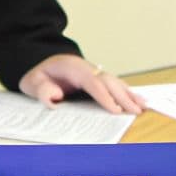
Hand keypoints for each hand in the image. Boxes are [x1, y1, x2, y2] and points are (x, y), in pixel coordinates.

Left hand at [19, 54, 144, 114]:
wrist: (40, 64)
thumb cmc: (39, 77)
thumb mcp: (32, 83)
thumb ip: (41, 90)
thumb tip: (55, 97)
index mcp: (72, 68)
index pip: (92, 82)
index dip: (105, 96)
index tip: (115, 110)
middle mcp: (87, 68)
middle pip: (109, 81)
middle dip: (123, 97)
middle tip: (135, 111)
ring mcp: (94, 72)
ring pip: (115, 82)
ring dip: (129, 94)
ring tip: (143, 106)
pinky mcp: (97, 79)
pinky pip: (115, 85)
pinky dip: (127, 92)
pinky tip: (139, 100)